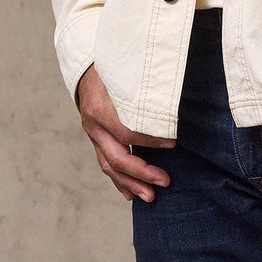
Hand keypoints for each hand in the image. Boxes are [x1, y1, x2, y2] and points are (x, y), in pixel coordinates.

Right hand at [75, 63, 175, 203]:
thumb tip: (175, 104)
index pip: (127, 133)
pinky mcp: (96, 138)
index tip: (174, 142)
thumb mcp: (127, 71)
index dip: (151, 140)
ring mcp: (93, 133)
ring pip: (109, 166)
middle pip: (117, 158)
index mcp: (100, 108)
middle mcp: (93, 125)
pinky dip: (119, 180)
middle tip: (165, 181)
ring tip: (150, 197)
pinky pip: (106, 163)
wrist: (85, 64)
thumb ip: (145, 88)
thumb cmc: (114, 64)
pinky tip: (130, 194)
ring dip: (130, 183)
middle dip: (142, 173)